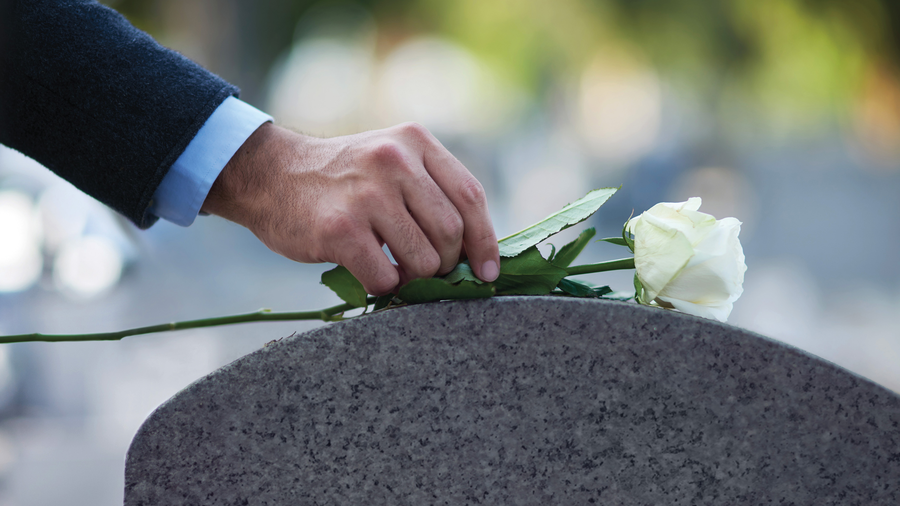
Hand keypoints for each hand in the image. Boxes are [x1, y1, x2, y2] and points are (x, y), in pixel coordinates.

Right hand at [200, 121, 499, 294]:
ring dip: (414, 279)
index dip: (485, 241)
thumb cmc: (340, 180)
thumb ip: (430, 191)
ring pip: (424, 260)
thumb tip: (477, 251)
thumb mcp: (390, 161)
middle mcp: (395, 161)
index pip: (470, 196)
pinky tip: (371, 274)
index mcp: (415, 142)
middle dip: (446, 264)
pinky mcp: (341, 229)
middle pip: (451, 232)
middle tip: (426, 271)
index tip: (487, 271)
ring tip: (396, 271)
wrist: (269, 175)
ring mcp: (367, 194)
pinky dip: (384, 287)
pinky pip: (385, 277)